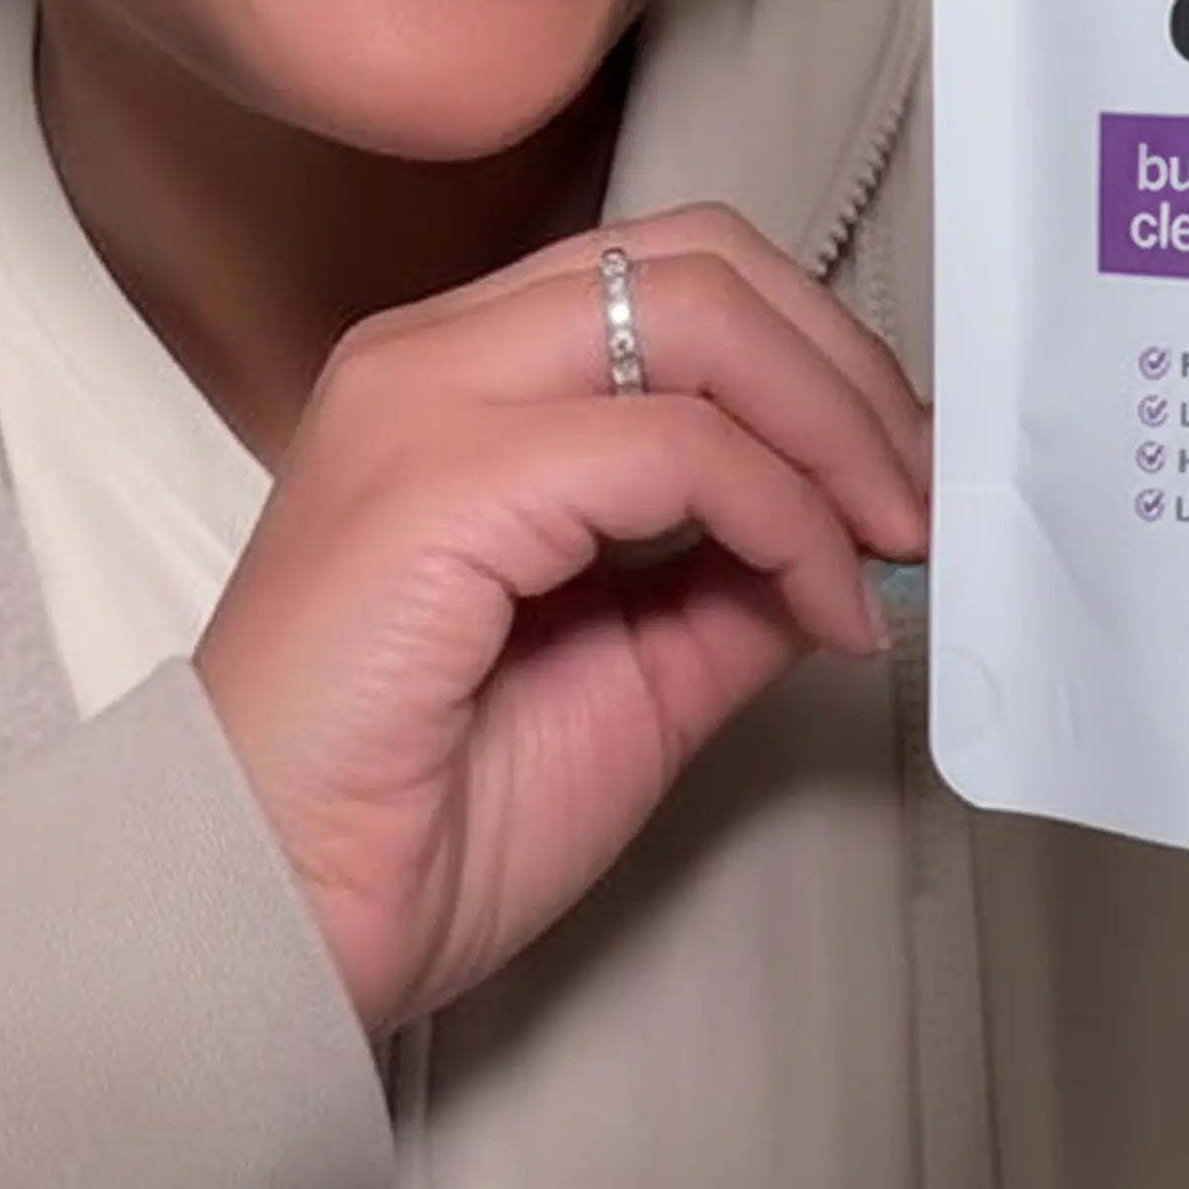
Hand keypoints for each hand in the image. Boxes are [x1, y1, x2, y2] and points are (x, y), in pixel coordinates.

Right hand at [192, 206, 928, 1039]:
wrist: (269, 923)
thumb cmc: (414, 815)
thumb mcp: (635, 666)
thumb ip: (732, 575)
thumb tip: (858, 530)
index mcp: (461, 376)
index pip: (673, 275)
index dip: (813, 352)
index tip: (900, 468)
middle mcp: (433, 354)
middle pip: (702, 264)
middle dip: (845, 370)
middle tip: (919, 491)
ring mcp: (429, 400)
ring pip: (699, 317)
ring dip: (834, 426)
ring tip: (890, 539)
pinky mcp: (445, 477)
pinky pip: (678, 447)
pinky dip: (787, 517)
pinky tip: (822, 603)